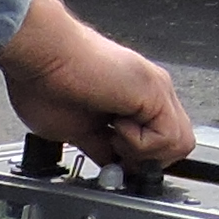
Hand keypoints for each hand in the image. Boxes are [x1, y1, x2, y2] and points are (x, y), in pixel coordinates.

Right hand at [0, 0, 192, 170]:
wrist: (39, 54)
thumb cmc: (44, 80)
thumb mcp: (76, 129)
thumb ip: (100, 145)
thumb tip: (110, 165)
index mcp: (131, 99)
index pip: (156, 143)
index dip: (136, 161)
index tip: (112, 164)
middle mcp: (148, 92)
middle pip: (175, 144)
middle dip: (145, 160)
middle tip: (113, 148)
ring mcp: (155, 89)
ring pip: (179, 143)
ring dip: (143, 153)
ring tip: (113, 135)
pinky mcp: (155, 90)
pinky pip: (170, 137)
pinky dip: (140, 143)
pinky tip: (115, 125)